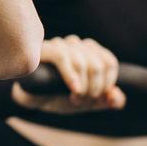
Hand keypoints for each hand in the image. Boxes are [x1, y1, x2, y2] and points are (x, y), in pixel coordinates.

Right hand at [11, 35, 127, 114]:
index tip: (95, 98)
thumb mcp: (85, 102)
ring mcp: (60, 44)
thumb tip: (117, 97)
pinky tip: (73, 89)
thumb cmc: (56, 95)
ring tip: (73, 99)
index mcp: (89, 52)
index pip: (109, 62)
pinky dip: (72, 77)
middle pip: (99, 64)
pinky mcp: (45, 49)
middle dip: (94, 89)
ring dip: (83, 88)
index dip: (106, 84)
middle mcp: (76, 44)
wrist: (29, 98)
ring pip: (84, 63)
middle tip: (81, 101)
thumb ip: (104, 100)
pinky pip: (64, 58)